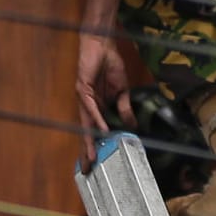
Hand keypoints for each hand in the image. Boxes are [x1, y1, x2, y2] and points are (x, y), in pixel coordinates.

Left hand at [75, 34, 132, 167]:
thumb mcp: (122, 90)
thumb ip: (124, 108)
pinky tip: (101, 131)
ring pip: (86, 124)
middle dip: (87, 151)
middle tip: (88, 170)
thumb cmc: (110, 65)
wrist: (103, 45)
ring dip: (89, 141)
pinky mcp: (83, 88)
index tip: (96, 164)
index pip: (94, 131)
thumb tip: (132, 125)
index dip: (94, 147)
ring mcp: (84, 99)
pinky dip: (97, 119)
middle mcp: (87, 106)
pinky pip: (91, 108)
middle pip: (86, 132)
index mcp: (96, 108)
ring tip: (92, 157)